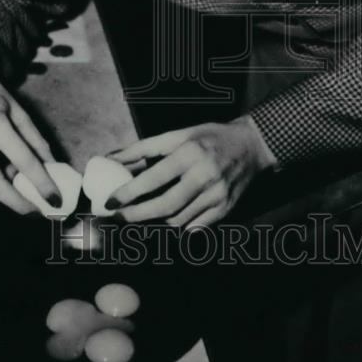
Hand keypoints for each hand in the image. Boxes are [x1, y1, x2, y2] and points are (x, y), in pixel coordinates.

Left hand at [106, 117, 272, 228]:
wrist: (251, 146)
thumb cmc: (209, 137)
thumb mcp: (177, 135)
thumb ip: (144, 148)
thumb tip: (111, 158)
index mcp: (190, 153)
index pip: (154, 178)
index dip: (129, 192)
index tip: (110, 201)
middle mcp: (205, 175)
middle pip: (165, 205)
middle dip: (137, 215)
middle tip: (118, 217)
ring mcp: (217, 195)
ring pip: (178, 219)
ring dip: (155, 220)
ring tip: (140, 215)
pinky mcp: (226, 209)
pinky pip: (194, 227)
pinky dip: (178, 225)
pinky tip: (167, 218)